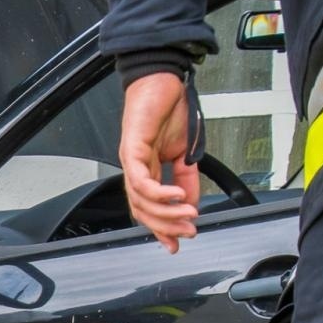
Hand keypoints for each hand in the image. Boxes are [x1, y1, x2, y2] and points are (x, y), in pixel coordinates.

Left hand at [119, 73, 199, 252]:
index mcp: (146, 172)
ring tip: (189, 215)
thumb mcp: (185, 152)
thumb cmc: (170, 109)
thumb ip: (187, 179)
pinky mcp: (131, 148)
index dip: (162, 229)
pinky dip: (159, 193)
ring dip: (167, 213)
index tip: (177, 244)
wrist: (163, 79)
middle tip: (188, 233)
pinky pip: (141, 180)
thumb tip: (191, 203)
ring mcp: (131, 161)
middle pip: (143, 211)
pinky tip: (175, 196)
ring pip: (142, 200)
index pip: (149, 209)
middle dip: (167, 227)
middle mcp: (135, 170)